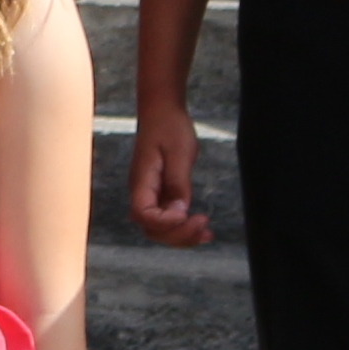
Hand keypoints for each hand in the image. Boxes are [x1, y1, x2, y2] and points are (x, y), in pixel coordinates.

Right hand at [127, 104, 212, 246]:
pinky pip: (169, 218)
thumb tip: (181, 210)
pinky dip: (184, 228)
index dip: (164, 222)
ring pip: (159, 229)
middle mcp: (143, 192)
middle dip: (177, 235)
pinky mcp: (161, 194)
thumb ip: (178, 183)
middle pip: (151, 228)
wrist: (162, 113)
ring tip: (206, 235)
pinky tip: (203, 228)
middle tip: (204, 226)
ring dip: (182, 236)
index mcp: (142, 181)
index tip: (187, 213)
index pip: (143, 214)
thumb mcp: (179, 153)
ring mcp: (152, 195)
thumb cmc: (169, 128)